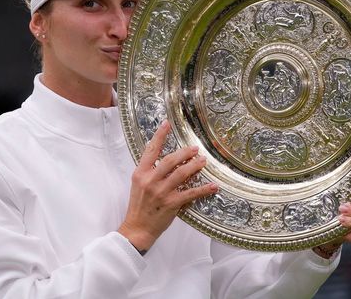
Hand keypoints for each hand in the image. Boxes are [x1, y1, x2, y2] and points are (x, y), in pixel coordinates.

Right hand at [118, 120, 217, 250]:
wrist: (137, 227)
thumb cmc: (139, 206)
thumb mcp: (138, 184)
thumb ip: (149, 171)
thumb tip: (165, 160)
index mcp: (140, 173)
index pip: (151, 150)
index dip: (160, 136)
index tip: (167, 124)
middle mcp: (150, 180)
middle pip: (170, 160)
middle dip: (184, 153)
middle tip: (195, 149)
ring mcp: (161, 192)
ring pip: (181, 174)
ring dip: (194, 166)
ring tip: (203, 161)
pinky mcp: (171, 203)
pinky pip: (190, 193)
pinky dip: (203, 189)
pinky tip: (213, 186)